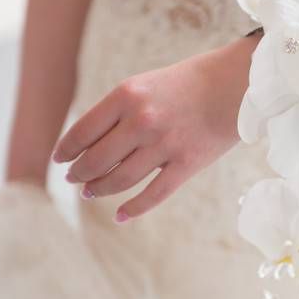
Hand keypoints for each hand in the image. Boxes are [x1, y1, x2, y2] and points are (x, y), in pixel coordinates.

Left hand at [51, 35, 257, 221]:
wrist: (238, 84)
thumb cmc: (189, 82)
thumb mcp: (146, 85)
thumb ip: (119, 110)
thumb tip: (89, 144)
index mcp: (127, 95)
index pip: (82, 131)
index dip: (66, 150)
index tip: (60, 160)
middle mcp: (142, 121)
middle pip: (97, 160)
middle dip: (80, 174)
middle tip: (76, 179)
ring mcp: (165, 145)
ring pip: (120, 180)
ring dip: (101, 189)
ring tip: (92, 192)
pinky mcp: (187, 164)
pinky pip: (153, 195)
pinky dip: (133, 209)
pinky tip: (120, 216)